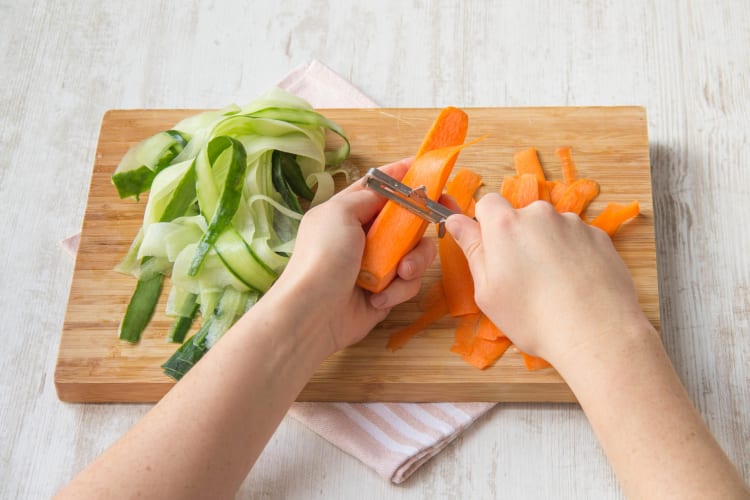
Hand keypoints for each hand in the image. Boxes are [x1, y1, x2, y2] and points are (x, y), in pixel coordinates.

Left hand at [267, 158, 436, 354]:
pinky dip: (398, 289)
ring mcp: (377, 263)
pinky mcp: (386, 290)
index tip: (431, 171)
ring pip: (416, 252)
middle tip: (442, 217)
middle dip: (421, 224)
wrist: (313, 314)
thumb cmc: (322, 258)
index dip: (406, 177)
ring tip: (399, 274)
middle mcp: (364, 234)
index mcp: (348, 210)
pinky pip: (409, 282)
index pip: (381, 186)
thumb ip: (369, 195)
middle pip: (408, 218)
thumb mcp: (340, 213)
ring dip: (413, 262)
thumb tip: (390, 187)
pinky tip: (378, 299)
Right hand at [445, 193, 648, 363]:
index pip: (487, 203)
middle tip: (521, 277)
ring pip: (550, 228)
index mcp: (506, 225)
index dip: (485, 225)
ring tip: (553, 286)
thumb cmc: (533, 318)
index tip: (491, 250)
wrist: (596, 334)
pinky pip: (576, 239)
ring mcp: (574, 224)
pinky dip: (572, 255)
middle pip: (521, 216)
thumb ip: (472, 249)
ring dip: (546, 247)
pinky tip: (574, 285)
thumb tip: (456, 221)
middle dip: (518, 239)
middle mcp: (540, 214)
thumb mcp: (487, 290)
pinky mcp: (600, 237)